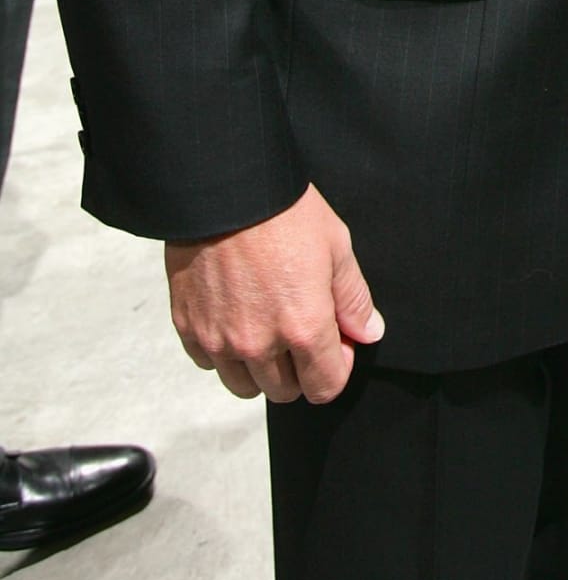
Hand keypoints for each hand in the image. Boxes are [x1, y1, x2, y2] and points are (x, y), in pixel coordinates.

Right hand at [165, 184, 384, 404]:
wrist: (223, 188)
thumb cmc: (283, 212)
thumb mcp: (336, 246)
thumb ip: (353, 299)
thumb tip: (367, 333)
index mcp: (303, 327)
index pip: (325, 387)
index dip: (337, 368)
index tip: (336, 344)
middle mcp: (259, 345)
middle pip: (284, 391)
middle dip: (300, 369)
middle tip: (300, 330)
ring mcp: (219, 339)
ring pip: (244, 386)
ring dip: (260, 368)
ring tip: (266, 325)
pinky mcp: (188, 327)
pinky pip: (209, 362)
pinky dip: (223, 350)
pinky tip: (235, 316)